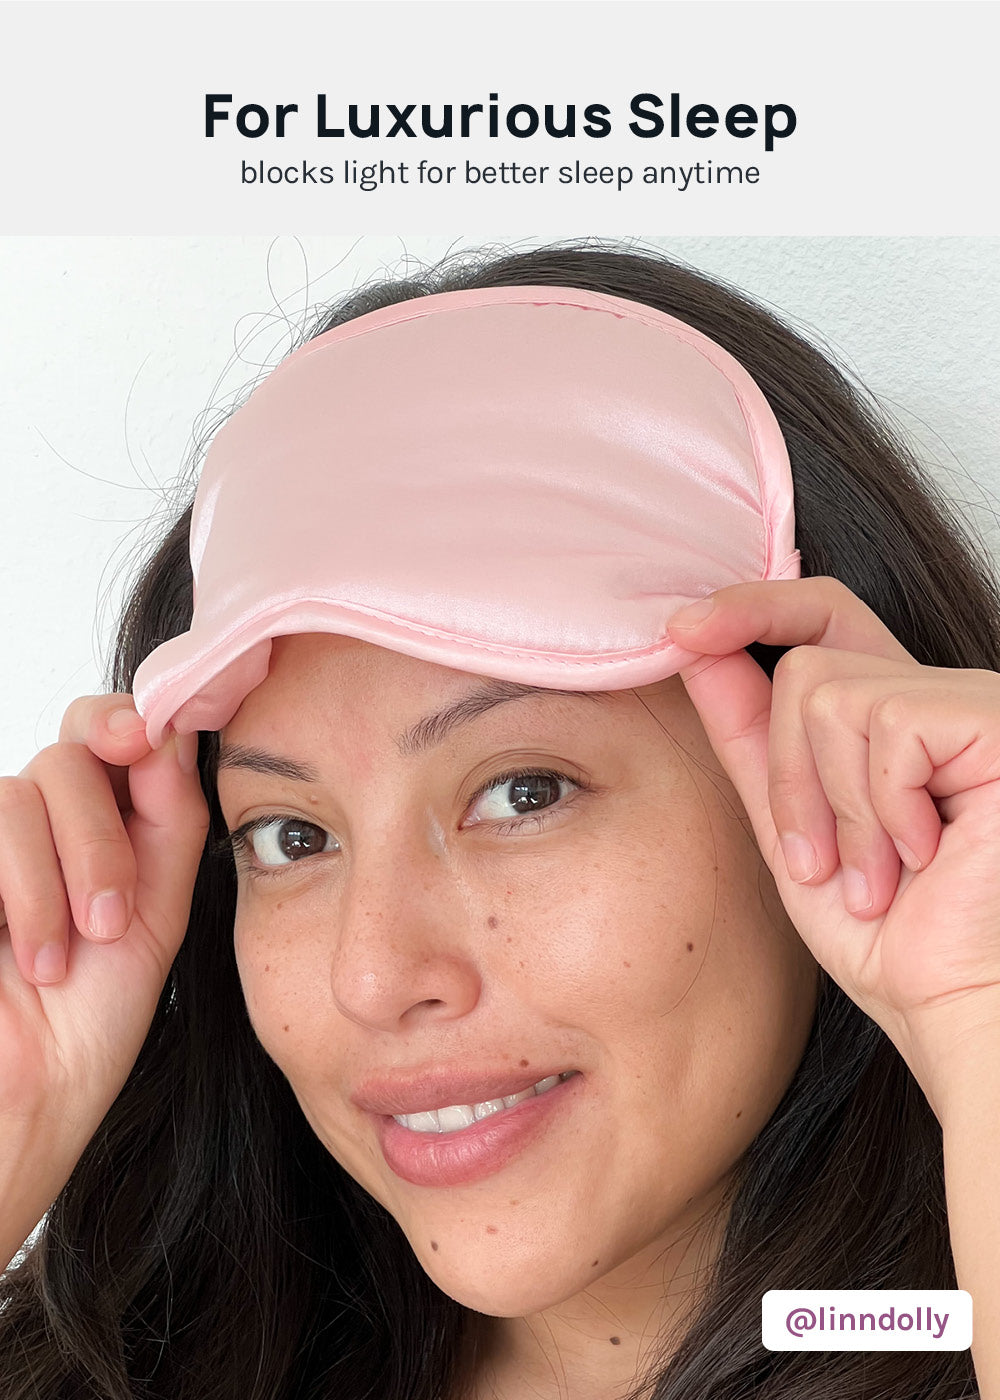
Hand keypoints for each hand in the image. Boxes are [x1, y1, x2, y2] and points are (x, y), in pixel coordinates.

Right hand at [0, 695, 207, 1151]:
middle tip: (109, 920)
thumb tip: (174, 728)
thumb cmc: (93, 1015)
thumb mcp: (157, 907)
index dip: (123, 720)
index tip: (143, 739)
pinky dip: (17, 891)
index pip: (106, 729)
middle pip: (71, 754)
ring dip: (53, 882)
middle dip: (98, 839)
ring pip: (22, 790)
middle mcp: (43, 819)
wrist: (33, 1092)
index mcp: (103, 819)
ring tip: (60, 959)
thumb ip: (170, 816)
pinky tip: (26, 956)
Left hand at [667, 577, 999, 1111]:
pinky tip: (926, 856)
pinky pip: (885, 722)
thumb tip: (694, 647)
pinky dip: (881, 806)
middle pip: (805, 669)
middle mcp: (937, 695)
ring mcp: (971, 703)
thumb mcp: (790, 828)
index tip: (682, 630)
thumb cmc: (890, 937)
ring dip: (833, 807)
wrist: (955, 1007)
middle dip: (788, 779)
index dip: (752, 609)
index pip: (821, 617)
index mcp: (893, 714)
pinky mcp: (993, 719)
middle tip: (824, 866)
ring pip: (829, 696)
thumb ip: (749, 739)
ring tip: (878, 875)